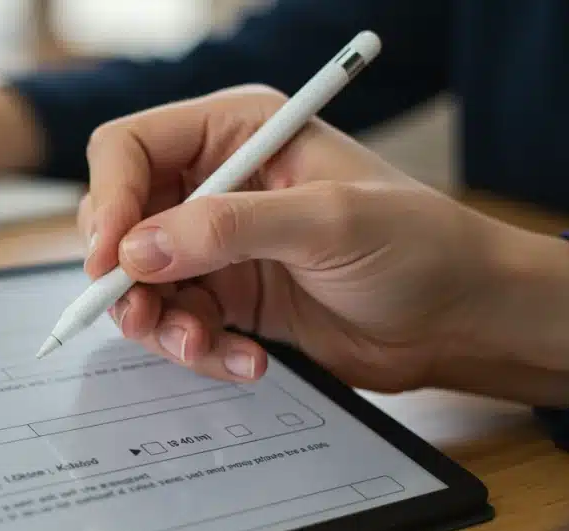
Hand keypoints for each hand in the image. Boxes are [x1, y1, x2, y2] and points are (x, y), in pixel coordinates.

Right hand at [81, 85, 568, 404]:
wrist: (459, 319)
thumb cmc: (419, 246)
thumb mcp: (326, 223)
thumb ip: (227, 229)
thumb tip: (137, 251)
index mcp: (235, 133)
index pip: (131, 149)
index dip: (109, 199)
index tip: (110, 258)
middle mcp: (216, 185)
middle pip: (120, 220)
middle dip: (124, 275)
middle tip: (143, 314)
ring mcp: (218, 245)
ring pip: (139, 282)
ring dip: (161, 323)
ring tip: (204, 345)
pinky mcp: (227, 297)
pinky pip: (178, 324)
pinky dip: (199, 349)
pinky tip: (247, 359)